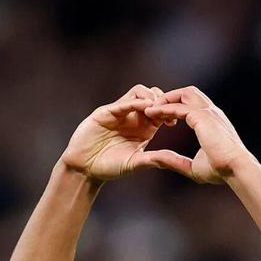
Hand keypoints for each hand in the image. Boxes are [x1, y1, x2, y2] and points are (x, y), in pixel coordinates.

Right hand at [61, 84, 176, 181]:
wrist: (85, 168)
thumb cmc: (109, 167)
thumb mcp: (135, 164)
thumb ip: (154, 160)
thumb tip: (176, 161)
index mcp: (144, 129)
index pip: (161, 111)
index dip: (169, 112)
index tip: (174, 122)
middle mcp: (134, 118)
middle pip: (153, 96)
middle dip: (162, 101)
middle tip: (167, 112)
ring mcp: (120, 113)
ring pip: (140, 92)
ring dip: (150, 97)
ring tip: (156, 109)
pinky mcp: (107, 112)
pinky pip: (123, 101)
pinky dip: (136, 102)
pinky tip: (145, 108)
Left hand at [137, 87, 251, 183]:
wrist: (236, 168)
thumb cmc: (221, 170)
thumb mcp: (193, 167)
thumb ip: (175, 161)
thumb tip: (156, 159)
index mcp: (213, 122)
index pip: (193, 105)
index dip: (176, 108)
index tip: (162, 119)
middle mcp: (211, 112)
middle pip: (188, 93)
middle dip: (170, 97)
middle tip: (154, 110)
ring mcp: (208, 112)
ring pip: (183, 94)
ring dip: (166, 98)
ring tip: (151, 108)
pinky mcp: (202, 116)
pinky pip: (178, 106)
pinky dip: (163, 108)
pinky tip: (152, 113)